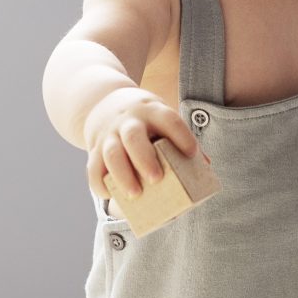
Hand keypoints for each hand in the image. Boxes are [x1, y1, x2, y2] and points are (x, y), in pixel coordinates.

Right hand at [85, 88, 198, 211]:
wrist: (105, 103)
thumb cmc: (146, 120)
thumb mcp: (162, 118)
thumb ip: (180, 140)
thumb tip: (204, 167)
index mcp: (152, 111)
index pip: (168, 120)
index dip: (181, 135)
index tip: (191, 153)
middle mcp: (129, 121)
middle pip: (133, 137)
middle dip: (144, 159)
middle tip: (156, 179)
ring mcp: (109, 134)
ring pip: (111, 153)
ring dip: (122, 175)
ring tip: (135, 194)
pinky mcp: (94, 148)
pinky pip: (92, 168)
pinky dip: (99, 183)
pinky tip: (109, 194)